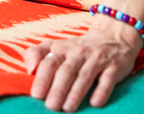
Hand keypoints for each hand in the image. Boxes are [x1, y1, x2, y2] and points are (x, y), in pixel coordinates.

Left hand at [24, 15, 141, 111]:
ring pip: (85, 76)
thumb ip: (37, 53)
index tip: (36, 94)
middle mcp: (79, 52)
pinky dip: (102, 91)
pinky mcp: (114, 67)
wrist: (114, 36)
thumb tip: (29, 69)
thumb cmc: (78, 48)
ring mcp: (97, 58)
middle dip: (58, 89)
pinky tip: (95, 103)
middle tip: (51, 106)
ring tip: (67, 108)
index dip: (42, 78)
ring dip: (76, 93)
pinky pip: (108, 79)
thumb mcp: (56, 45)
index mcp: (62, 48)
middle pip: (66, 71)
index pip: (50, 62)